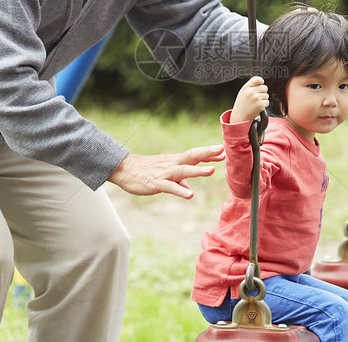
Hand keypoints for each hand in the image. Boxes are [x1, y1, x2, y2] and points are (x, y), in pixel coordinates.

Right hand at [106, 145, 224, 199]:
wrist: (124, 169)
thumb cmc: (146, 171)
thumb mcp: (165, 175)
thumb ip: (179, 182)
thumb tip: (189, 190)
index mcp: (175, 161)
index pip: (194, 155)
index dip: (208, 153)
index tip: (222, 151)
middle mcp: (172, 164)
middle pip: (192, 156)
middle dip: (207, 153)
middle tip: (222, 151)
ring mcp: (165, 173)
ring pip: (183, 171)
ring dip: (197, 170)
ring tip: (211, 171)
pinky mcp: (157, 183)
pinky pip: (170, 187)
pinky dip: (180, 190)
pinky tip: (190, 195)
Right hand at [231, 76, 268, 122]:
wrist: (239, 117)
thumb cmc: (242, 104)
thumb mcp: (243, 93)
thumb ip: (251, 87)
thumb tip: (262, 83)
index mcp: (246, 87)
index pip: (257, 79)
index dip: (261, 81)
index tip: (261, 84)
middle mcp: (251, 92)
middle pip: (265, 87)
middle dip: (263, 92)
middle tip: (256, 98)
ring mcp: (256, 98)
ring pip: (266, 95)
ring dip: (263, 100)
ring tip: (255, 104)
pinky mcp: (260, 105)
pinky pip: (267, 102)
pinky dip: (264, 105)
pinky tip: (257, 107)